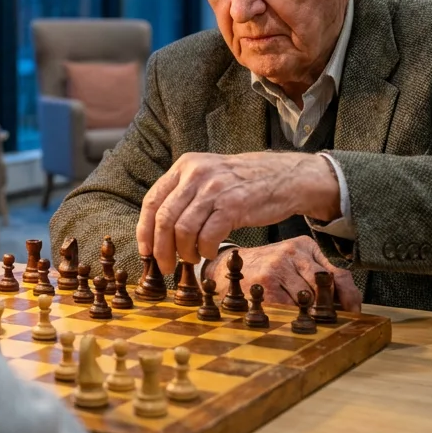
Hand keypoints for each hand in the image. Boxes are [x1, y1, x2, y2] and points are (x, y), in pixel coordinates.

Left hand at [136, 151, 341, 271]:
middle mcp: (196, 174)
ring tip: (192, 259)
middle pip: (164, 219)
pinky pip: (207, 236)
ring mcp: (215, 188)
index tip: (145, 251)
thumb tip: (159, 231)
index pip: (153, 201)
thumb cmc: (245, 182)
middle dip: (161, 249)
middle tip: (165, 266)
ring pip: (183, 230)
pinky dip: (205, 251)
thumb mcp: (209, 175)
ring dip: (184, 252)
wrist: (286, 176)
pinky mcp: (234, 205)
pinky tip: (210, 252)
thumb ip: (185, 194)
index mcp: (185, 165)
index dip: (145, 230)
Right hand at [208, 239, 361, 311]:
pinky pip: (289, 310)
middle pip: (324, 291)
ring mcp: (277, 268)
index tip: (351, 314)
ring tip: (301, 320)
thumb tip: (353, 304)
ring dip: (308, 316)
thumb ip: (327, 277)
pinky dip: (290, 318)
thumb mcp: (296, 262)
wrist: (227, 268)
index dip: (347, 300)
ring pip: (308, 303)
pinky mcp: (265, 284)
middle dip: (327, 310)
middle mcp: (292, 253)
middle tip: (326, 322)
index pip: (337, 276)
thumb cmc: (267, 268)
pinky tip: (284, 318)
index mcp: (304, 246)